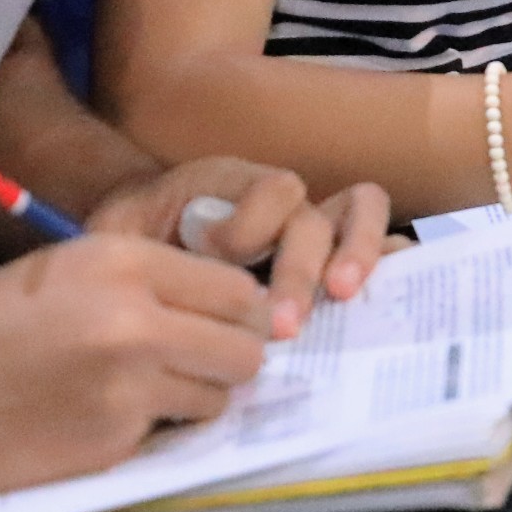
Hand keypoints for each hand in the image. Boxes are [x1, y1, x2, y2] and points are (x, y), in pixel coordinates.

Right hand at [0, 233, 277, 500]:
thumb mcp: (61, 273)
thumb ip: (142, 284)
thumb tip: (223, 308)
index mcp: (124, 261)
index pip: (239, 291)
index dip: (239, 313)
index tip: (220, 327)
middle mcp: (138, 320)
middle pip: (246, 350)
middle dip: (228, 360)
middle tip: (194, 366)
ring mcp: (130, 388)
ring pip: (218, 398)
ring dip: (192, 399)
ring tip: (138, 392)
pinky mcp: (114, 443)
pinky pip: (167, 436)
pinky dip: (145, 432)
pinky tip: (93, 419)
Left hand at [80, 156, 389, 341]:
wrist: (138, 239)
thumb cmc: (132, 239)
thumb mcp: (120, 237)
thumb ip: (138, 248)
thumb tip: (169, 284)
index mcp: (231, 184)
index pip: (269, 191)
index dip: (250, 226)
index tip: (217, 257)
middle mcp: (279, 200)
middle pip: (312, 220)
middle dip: (300, 271)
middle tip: (283, 327)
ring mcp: (311, 224)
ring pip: (360, 212)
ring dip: (359, 253)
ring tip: (342, 298)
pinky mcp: (333, 254)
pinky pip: (381, 242)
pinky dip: (391, 263)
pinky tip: (380, 304)